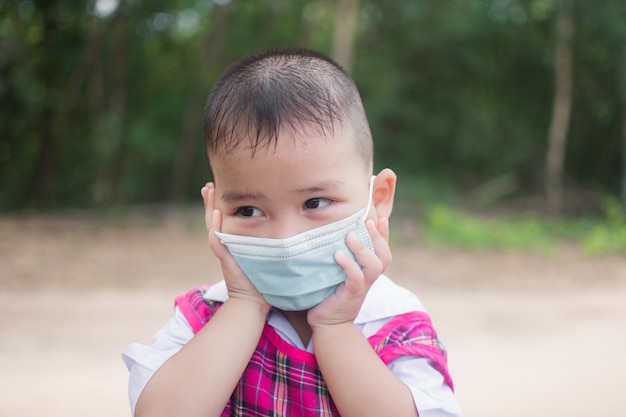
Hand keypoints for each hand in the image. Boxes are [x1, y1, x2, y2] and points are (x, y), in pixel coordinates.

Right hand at [201, 183, 269, 309]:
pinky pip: (217, 241)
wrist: (255, 301)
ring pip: (212, 225)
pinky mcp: (225, 258)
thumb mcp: (265, 254)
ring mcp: (224, 251)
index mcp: (233, 242)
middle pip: (213, 218)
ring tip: (208, 192)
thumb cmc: (264, 279)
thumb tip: (284, 223)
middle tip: (208, 186)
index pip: (224, 219)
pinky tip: (217, 213)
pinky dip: (215, 227)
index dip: (219, 204)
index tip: (218, 188)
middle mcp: (226, 245)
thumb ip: (267, 240)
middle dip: (210, 202)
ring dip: (210, 208)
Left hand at [307, 216, 391, 327]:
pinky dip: (349, 265)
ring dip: (363, 249)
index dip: (384, 235)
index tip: (380, 218)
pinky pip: (355, 278)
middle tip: (368, 221)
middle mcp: (369, 279)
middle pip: (385, 256)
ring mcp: (362, 287)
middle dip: (379, 237)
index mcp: (368, 272)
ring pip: (374, 266)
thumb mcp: (339, 273)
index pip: (383, 251)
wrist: (327, 324)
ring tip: (350, 236)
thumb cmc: (331, 295)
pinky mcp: (350, 295)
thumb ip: (342, 257)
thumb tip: (335, 235)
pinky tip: (338, 255)